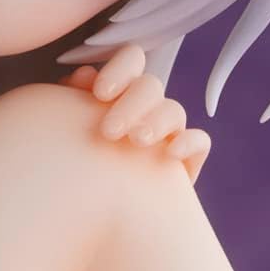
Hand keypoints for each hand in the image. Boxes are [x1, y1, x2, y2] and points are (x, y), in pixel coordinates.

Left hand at [60, 44, 210, 181]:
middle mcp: (146, 107)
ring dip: (157, 121)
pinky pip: (200, 142)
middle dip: (132, 103)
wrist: (96, 211)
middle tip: (109, 131)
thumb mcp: (69, 132)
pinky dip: (189, 143)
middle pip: (151, 86)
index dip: (121, 68)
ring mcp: (169, 132)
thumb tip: (83, 75)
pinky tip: (170, 154)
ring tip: (136, 141)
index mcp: (118, 91)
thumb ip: (74, 101)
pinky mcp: (186, 159)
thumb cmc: (76, 168)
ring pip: (174, 110)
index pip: (131, 59)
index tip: (99, 92)